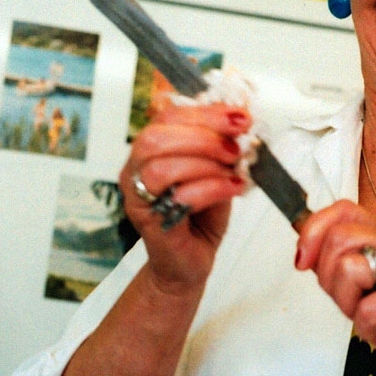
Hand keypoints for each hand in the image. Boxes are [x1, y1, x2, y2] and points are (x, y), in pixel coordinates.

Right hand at [120, 102, 251, 292]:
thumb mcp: (215, 171)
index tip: (240, 117)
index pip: (167, 117)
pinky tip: (233, 188)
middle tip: (236, 148)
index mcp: (151, 150)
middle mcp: (135, 170)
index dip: (205, 113)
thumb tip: (241, 121)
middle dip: (203, 136)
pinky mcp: (149, 223)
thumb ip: (221, 147)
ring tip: (233, 172)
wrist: (189, 262)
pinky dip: (212, 189)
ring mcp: (137, 197)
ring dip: (206, 164)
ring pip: (160, 167)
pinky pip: (177, 197)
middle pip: (155, 139)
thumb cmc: (200, 216)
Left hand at [294, 200, 375, 375]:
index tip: (302, 259)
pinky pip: (367, 311)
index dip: (314, 229)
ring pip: (350, 269)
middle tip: (351, 302)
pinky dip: (371, 332)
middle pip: (340, 236)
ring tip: (375, 318)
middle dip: (330, 278)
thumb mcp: (367, 294)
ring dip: (350, 305)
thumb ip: (341, 270)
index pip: (344, 210)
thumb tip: (307, 251)